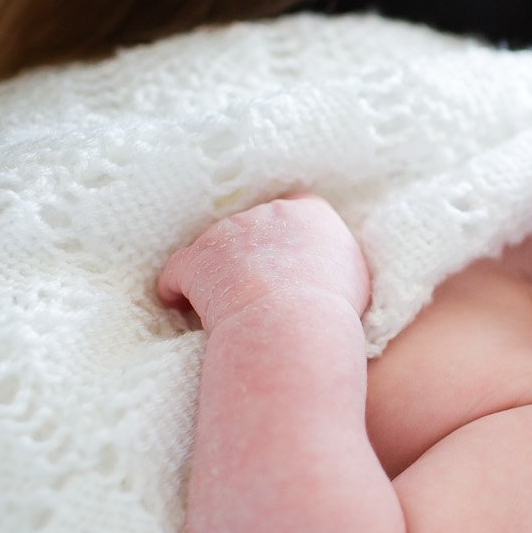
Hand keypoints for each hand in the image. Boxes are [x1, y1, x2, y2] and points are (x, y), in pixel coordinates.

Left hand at [158, 196, 370, 330]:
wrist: (292, 323)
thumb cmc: (331, 311)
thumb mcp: (355, 279)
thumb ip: (339, 263)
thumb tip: (331, 269)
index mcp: (312, 215)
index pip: (299, 209)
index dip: (289, 234)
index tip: (287, 256)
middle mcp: (270, 214)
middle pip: (255, 225)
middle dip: (252, 252)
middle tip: (255, 287)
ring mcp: (230, 232)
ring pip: (217, 247)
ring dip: (217, 272)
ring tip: (219, 305)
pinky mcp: (197, 258)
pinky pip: (179, 271)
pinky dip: (176, 287)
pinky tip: (178, 304)